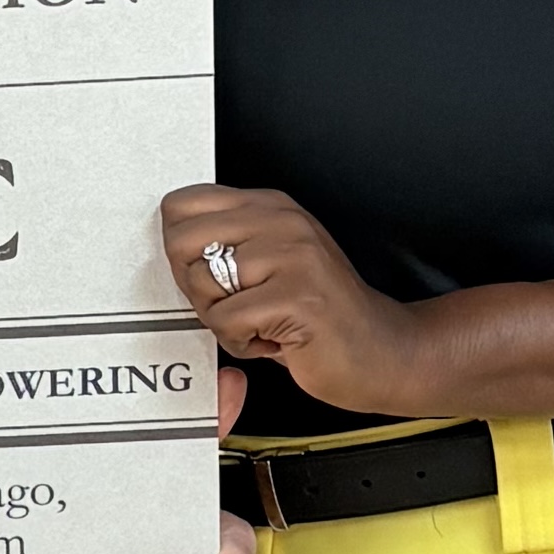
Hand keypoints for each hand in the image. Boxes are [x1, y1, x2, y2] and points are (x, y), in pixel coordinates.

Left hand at [163, 183, 427, 416]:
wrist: (382, 350)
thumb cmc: (319, 315)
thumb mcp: (271, 262)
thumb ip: (227, 242)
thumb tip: (170, 245)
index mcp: (269, 206)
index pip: (183, 203)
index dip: (181, 249)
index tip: (210, 274)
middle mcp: (282, 221)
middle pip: (181, 240)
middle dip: (194, 285)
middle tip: (232, 305)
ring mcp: (293, 256)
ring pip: (203, 284)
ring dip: (222, 320)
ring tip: (260, 323)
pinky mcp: (296, 297)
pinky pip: (227, 321)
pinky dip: (241, 344)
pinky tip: (273, 341)